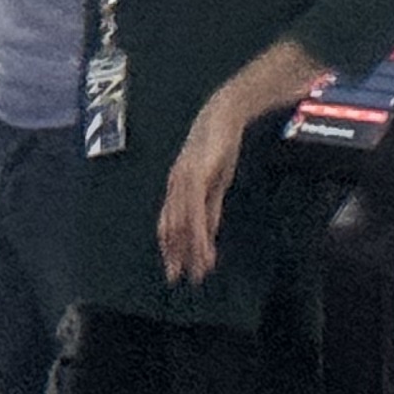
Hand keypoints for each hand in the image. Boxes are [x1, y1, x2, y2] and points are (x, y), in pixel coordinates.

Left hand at [158, 103, 248, 286]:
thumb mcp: (216, 181)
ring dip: (190, 251)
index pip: (169, 222)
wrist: (224, 114)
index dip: (170, 247)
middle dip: (175, 255)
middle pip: (171, 228)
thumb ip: (210, 206)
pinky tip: (205, 250)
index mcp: (177, 186)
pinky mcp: (195, 178)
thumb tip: (207, 231)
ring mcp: (183, 182)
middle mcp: (175, 186)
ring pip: (183, 225)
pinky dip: (199, 235)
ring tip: (198, 272)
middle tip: (178, 279)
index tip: (175, 268)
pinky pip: (195, 213)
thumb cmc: (220, 144)